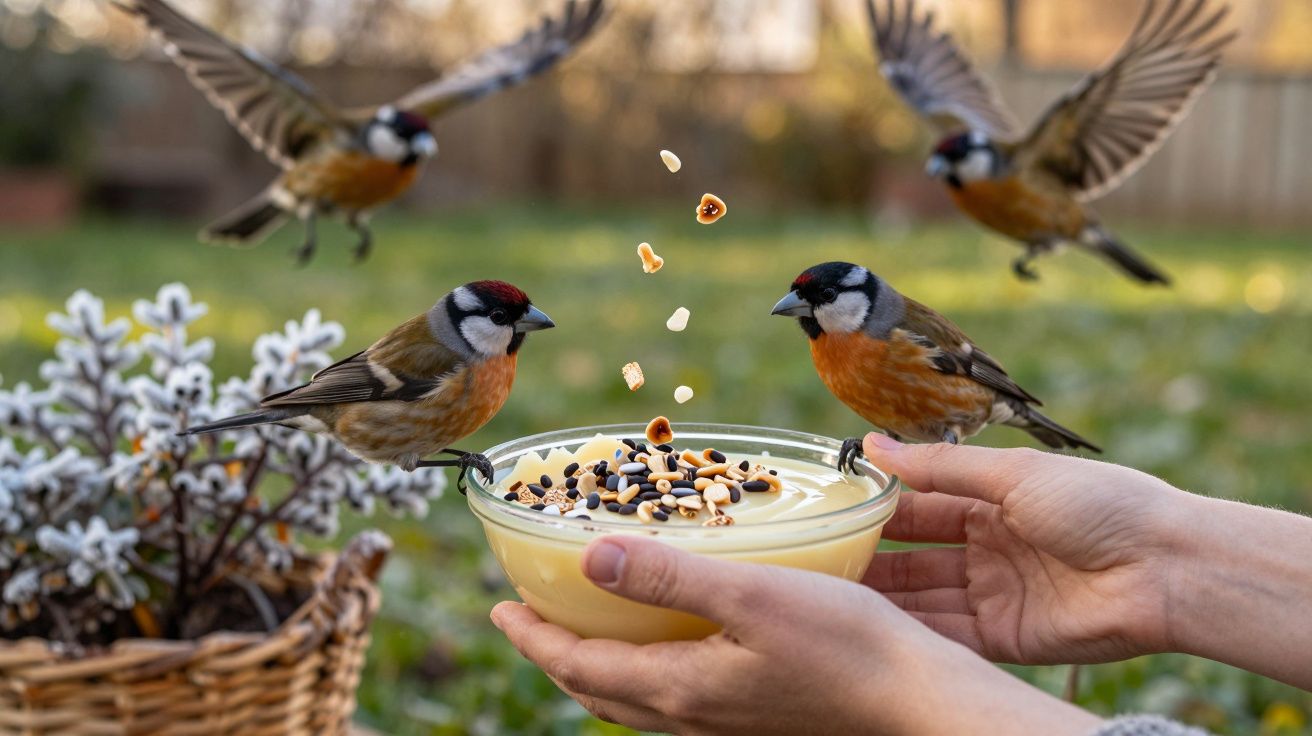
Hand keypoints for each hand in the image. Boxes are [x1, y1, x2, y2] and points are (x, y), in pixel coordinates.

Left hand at [492, 536, 1100, 734]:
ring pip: (634, 700)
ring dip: (596, 666)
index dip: (531, 636)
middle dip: (554, 654)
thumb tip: (588, 557)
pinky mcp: (753, 718)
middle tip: (529, 618)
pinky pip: (673, 701)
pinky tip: (669, 645)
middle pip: (596, 691)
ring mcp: (723, 723)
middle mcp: (692, 715)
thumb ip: (668, 577)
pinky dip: (643, 672)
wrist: (919, 706)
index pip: (576, 666)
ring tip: (586, 628)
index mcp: (679, 687)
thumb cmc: (848, 648)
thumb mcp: (753, 597)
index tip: (498, 606)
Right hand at [861, 432, 1191, 664]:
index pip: (920, 505)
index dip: (878, 507)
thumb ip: (939, 466)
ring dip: (883, 595)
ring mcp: (996, 593)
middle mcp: (989, 547)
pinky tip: (874, 624)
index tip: (830, 506)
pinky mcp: (1007, 636)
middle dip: (869, 557)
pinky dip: (914, 629)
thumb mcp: (1012, 474)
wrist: (1166, 567)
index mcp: (993, 501)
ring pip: (924, 596)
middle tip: (815, 557)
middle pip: (914, 555)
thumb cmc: (1100, 504)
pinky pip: (949, 634)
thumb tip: (873, 443)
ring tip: (830, 592)